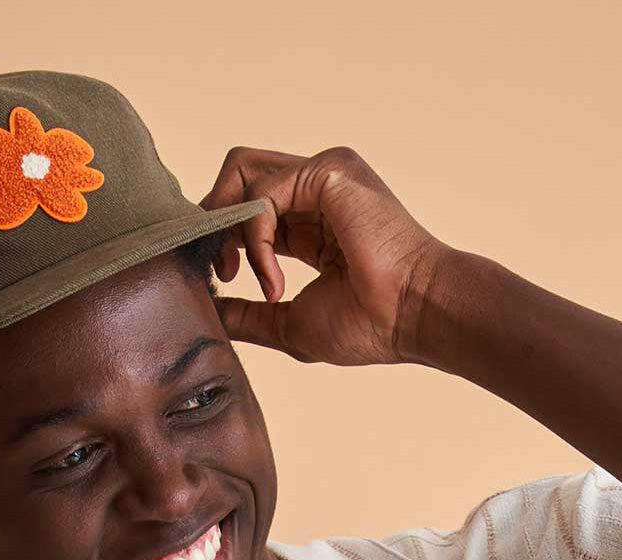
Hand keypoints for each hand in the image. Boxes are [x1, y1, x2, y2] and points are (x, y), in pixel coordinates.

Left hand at [198, 143, 450, 366]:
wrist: (413, 316)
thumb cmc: (369, 325)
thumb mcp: (289, 324)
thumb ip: (247, 314)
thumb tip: (208, 312)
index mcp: (312, 222)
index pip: (248, 206)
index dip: (222, 236)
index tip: (220, 279)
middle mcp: (316, 191)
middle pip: (238, 176)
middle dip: (215, 220)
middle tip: (221, 270)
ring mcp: (323, 175)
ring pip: (242, 173)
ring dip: (230, 227)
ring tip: (241, 275)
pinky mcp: (326, 172)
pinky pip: (262, 192)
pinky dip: (255, 239)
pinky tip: (274, 282)